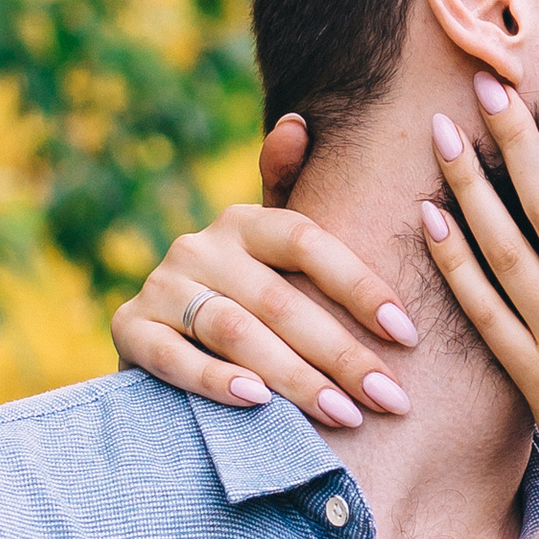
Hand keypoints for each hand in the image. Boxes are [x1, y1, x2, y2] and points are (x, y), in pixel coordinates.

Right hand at [112, 118, 420, 433]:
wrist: (163, 344)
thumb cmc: (244, 299)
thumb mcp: (272, 253)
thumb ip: (292, 196)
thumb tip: (296, 124)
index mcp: (245, 221)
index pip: (310, 243)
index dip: (361, 287)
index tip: (409, 335)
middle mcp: (200, 245)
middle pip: (282, 299)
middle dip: (343, 354)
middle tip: (391, 397)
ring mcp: (161, 286)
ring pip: (236, 332)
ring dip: (295, 378)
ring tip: (345, 414)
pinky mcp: (129, 329)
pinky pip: (175, 357)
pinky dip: (216, 381)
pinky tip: (259, 404)